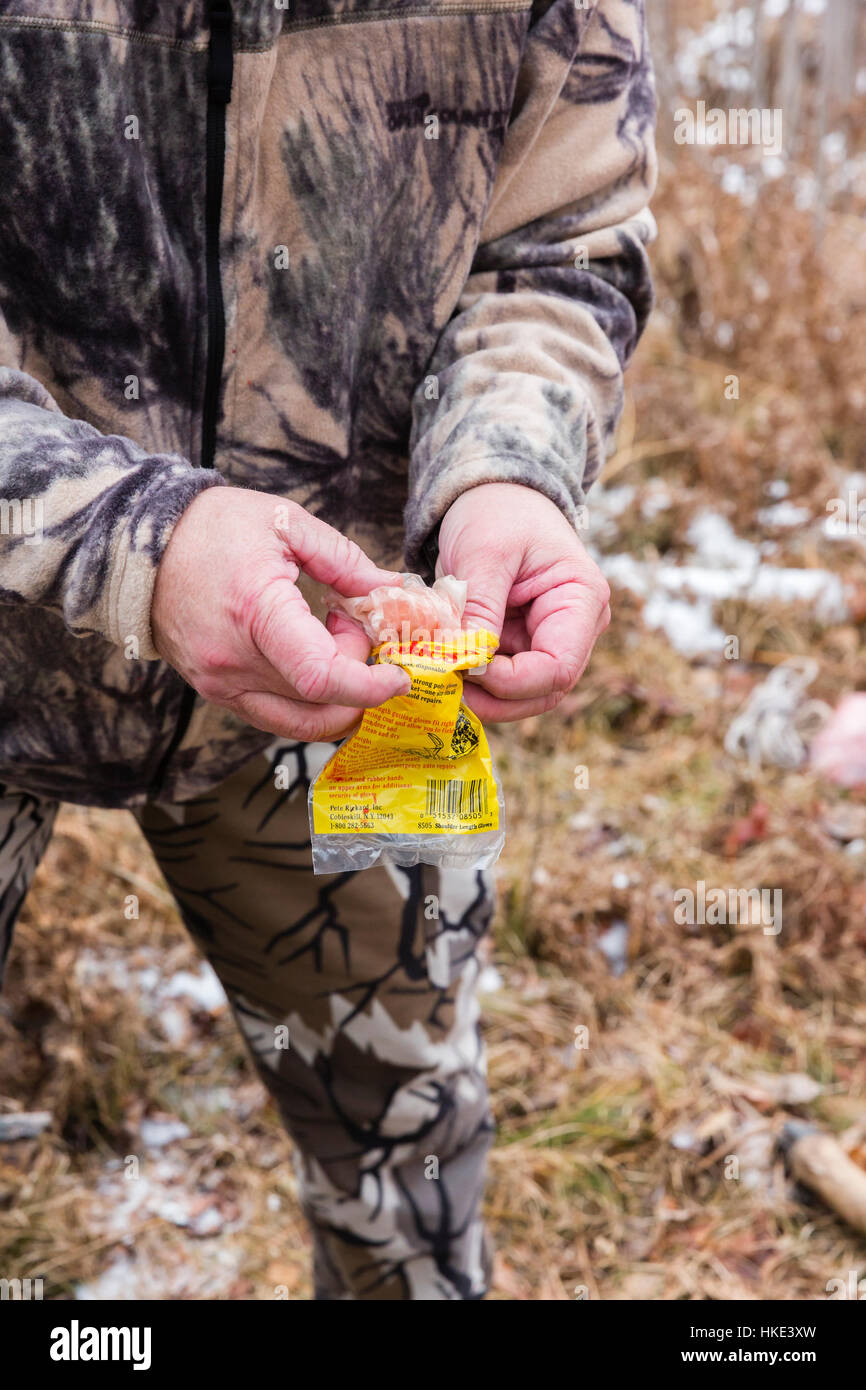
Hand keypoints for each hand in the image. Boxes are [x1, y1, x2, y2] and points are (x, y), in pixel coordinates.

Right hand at [151, 487, 409, 739]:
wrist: (139, 545)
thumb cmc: (212, 527)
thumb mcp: (286, 523)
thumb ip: (344, 559)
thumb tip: (391, 588)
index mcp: (256, 613)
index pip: (321, 677)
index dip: (370, 686)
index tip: (398, 675)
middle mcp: (235, 663)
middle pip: (320, 701)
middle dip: (356, 674)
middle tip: (350, 625)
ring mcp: (221, 685)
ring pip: (301, 720)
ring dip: (333, 693)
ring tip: (327, 638)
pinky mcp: (216, 693)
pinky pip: (276, 716)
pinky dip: (308, 698)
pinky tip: (307, 652)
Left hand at [437, 482, 609, 721]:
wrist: (497, 493)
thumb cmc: (498, 511)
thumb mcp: (484, 552)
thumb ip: (479, 609)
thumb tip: (466, 662)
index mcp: (582, 600)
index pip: (558, 668)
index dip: (511, 682)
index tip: (465, 671)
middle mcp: (576, 628)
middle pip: (544, 690)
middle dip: (495, 698)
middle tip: (445, 690)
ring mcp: (549, 638)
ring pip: (523, 693)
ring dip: (483, 695)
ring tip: (440, 680)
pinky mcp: (523, 643)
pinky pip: (502, 677)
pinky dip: (474, 680)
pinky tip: (444, 671)